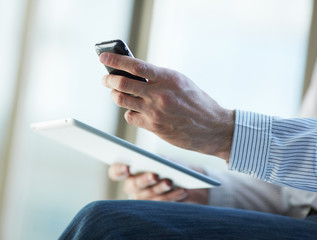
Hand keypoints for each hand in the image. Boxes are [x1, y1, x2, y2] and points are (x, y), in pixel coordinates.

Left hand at [100, 53, 233, 160]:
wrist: (212, 127)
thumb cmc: (196, 102)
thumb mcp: (180, 82)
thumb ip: (158, 77)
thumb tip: (133, 72)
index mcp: (167, 78)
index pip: (135, 65)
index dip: (116, 60)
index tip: (104, 57)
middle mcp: (159, 94)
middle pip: (122, 84)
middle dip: (108, 80)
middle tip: (105, 78)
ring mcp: (155, 112)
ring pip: (122, 100)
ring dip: (115, 95)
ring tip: (116, 93)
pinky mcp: (153, 127)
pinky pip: (130, 117)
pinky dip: (128, 112)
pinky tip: (134, 110)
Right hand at [108, 163, 208, 203]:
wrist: (184, 178)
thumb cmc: (168, 163)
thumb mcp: (161, 158)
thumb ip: (156, 159)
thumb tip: (158, 161)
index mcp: (128, 171)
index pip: (115, 172)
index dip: (118, 170)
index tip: (127, 167)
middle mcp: (132, 186)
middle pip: (134, 184)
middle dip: (144, 180)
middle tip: (154, 175)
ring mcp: (144, 199)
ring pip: (150, 195)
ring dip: (161, 188)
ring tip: (169, 182)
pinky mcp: (157, 208)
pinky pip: (164, 203)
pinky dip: (174, 195)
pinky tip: (182, 190)